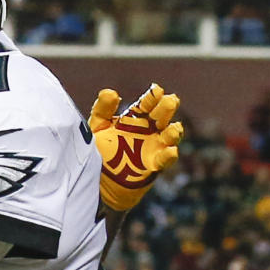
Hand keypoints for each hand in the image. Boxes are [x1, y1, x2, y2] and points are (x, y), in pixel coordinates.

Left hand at [89, 83, 183, 211]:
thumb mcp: (97, 127)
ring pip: (169, 137)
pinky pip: (164, 160)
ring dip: (174, 132)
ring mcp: (153, 147)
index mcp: (134, 119)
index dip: (152, 97)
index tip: (156, 90)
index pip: (146, 104)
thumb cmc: (97, 150)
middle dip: (167, 109)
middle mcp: (147, 131)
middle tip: (170, 101)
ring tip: (174, 128)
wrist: (95, 179)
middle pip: (161, 117)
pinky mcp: (153, 165)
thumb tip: (110, 92)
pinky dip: (169, 156)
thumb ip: (102, 110)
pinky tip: (171, 151)